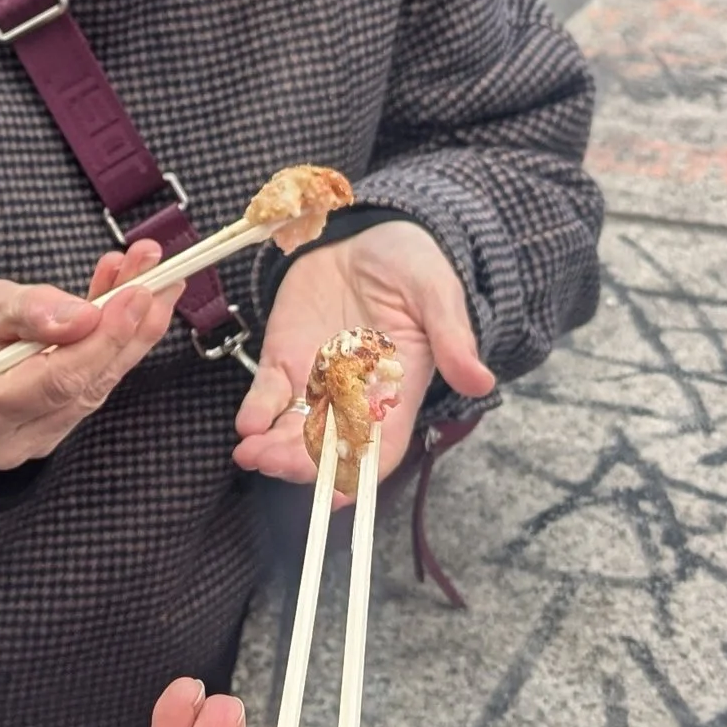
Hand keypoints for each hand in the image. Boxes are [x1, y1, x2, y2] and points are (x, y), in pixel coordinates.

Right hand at [0, 236, 182, 468]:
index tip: (137, 294)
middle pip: (88, 382)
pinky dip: (123, 338)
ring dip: (136, 327)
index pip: (58, 379)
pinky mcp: (66, 424)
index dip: (102, 338)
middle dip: (131, 326)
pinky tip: (139, 300)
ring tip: (159, 280)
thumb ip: (28, 310)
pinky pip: (102, 379)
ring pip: (103, 379)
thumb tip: (85, 316)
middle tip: (165, 279)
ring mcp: (45, 436)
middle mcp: (16, 435)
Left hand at [232, 219, 493, 487]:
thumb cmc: (412, 265)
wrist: (368, 231)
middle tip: (276, 463)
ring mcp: (317, 381)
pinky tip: (245, 424)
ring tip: (252, 452)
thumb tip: (481, 380)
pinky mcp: (285, 358)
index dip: (362, 475)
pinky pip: (268, 394)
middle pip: (330, 446)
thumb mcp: (437, 294)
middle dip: (302, 462)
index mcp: (398, 391)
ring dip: (272, 447)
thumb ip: (452, 338)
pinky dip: (255, 411)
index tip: (339, 494)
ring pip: (293, 429)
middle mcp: (355, 397)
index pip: (382, 447)